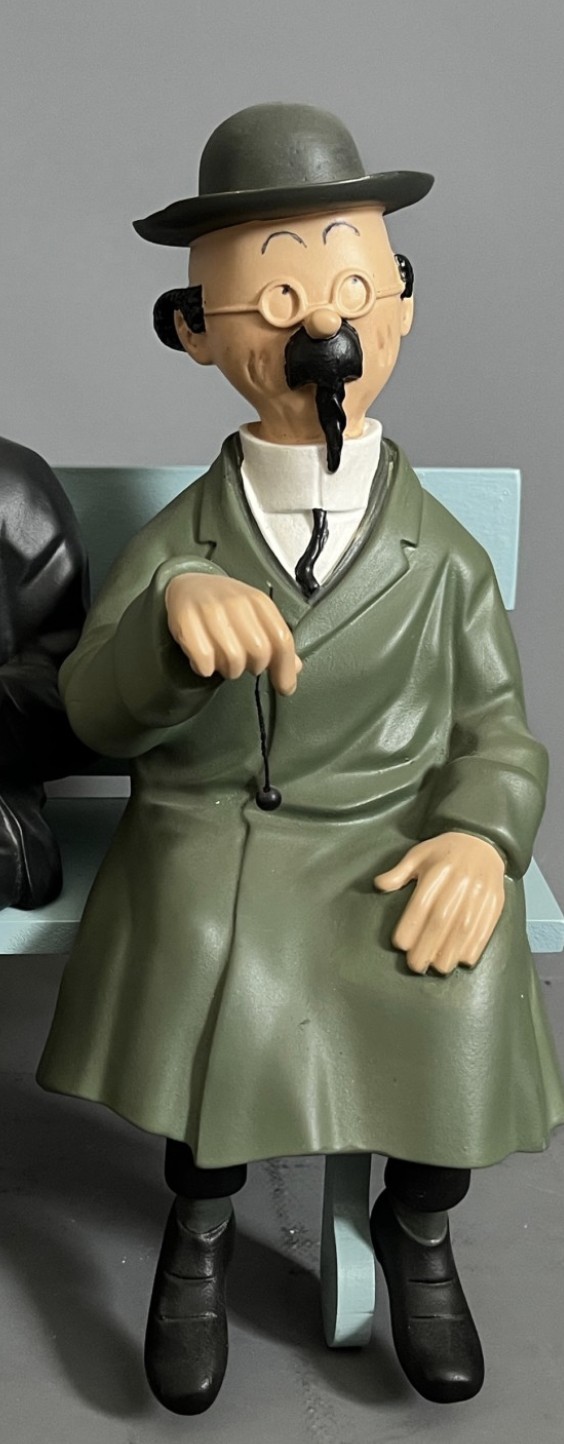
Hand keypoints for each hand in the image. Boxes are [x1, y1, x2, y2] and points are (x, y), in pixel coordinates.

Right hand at [165, 573, 301, 695]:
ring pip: (233, 660)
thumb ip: (276, 642)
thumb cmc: (225, 606)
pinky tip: (204, 658)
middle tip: (242, 661)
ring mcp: (210, 610)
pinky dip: (204, 668)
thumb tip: (294, 668)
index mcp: (258, 601)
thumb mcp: (256, 617)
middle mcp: (236, 602)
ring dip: (228, 669)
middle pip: (259, 653)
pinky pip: (204, 661)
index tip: (284, 687)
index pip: (282, 639)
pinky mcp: (185, 620)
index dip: (285, 669)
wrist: (190, 585)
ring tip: (221, 658)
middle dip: (252, 667)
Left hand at [374, 832, 504, 974]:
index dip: (411, 926)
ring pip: (464, 928)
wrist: (483, 842)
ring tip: (438, 968)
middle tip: (415, 965)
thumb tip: (378, 885)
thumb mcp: (419, 854)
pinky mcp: (496, 901)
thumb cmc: (445, 851)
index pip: (422, 903)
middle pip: (442, 919)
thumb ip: (399, 872)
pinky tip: (462, 960)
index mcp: (438, 870)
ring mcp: (480, 892)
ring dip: (450, 952)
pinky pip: (486, 928)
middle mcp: (460, 882)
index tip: (401, 945)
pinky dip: (474, 947)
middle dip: (427, 946)